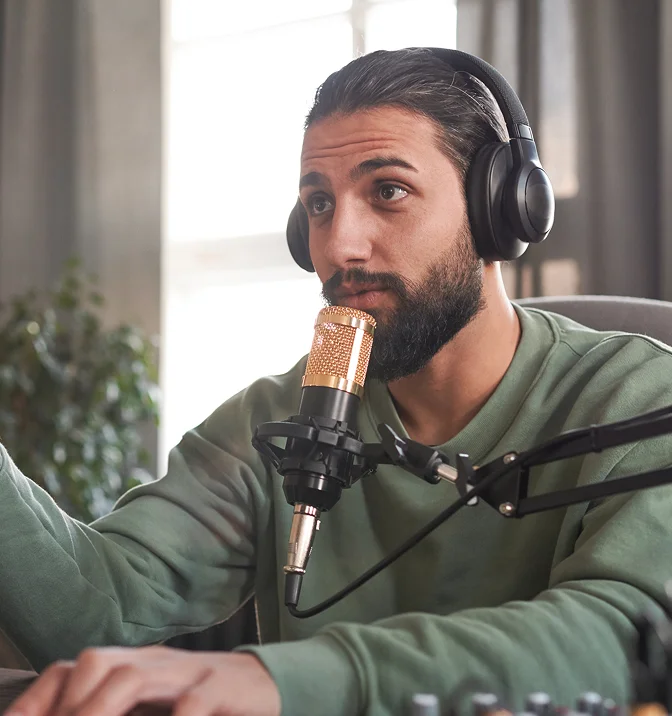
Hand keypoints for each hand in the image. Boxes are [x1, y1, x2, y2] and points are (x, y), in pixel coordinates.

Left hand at [6, 645, 281, 715]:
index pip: (75, 667)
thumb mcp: (155, 704)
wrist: (263, 683)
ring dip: (101, 710)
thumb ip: (119, 707)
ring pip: (134, 675)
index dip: (40, 700)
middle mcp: (155, 663)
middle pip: (98, 661)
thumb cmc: (202, 698)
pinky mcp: (222, 687)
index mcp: (135, 666)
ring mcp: (188, 672)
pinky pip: (193, 701)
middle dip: (70, 705)